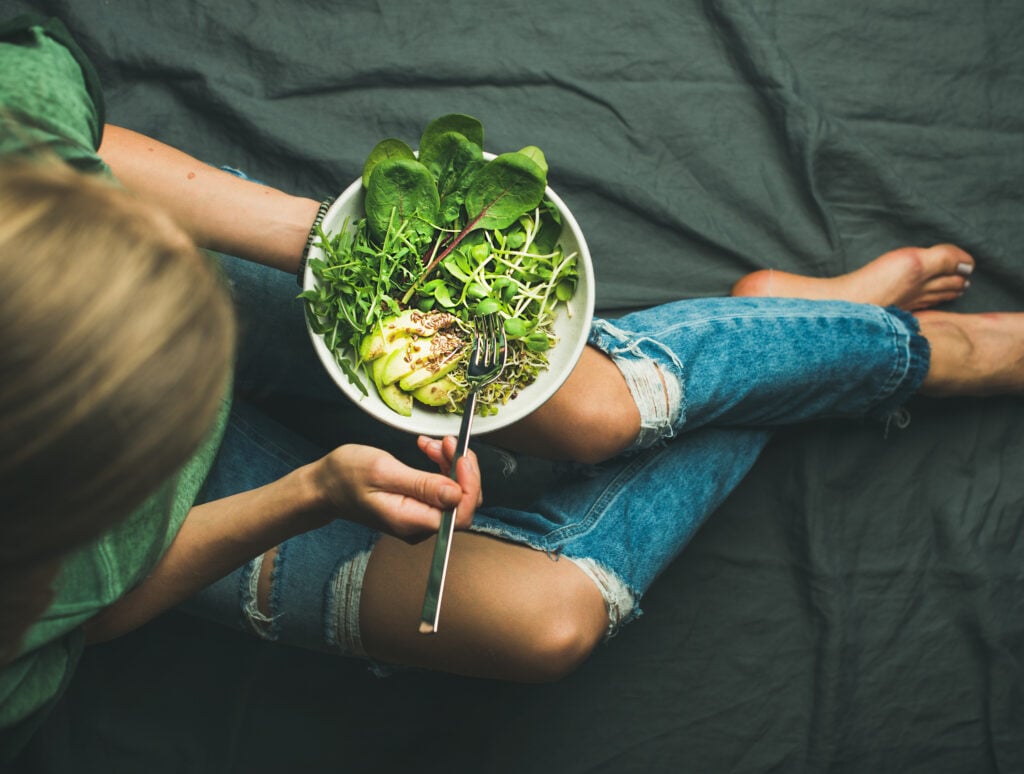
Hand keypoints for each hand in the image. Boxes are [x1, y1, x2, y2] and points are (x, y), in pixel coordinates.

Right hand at [310, 441, 481, 541]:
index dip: (470, 484)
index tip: (462, 456)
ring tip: (432, 443)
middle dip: (461, 469)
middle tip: (446, 441)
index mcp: (411, 520)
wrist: (324, 486)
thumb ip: (420, 484)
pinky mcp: (417, 508)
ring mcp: (419, 519)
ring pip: (454, 493)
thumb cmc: (345, 476)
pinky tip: (429, 451)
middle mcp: (419, 526)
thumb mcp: (382, 471)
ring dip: (451, 464)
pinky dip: (442, 467)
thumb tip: (455, 494)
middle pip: (462, 503)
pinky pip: (442, 490)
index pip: (461, 513)